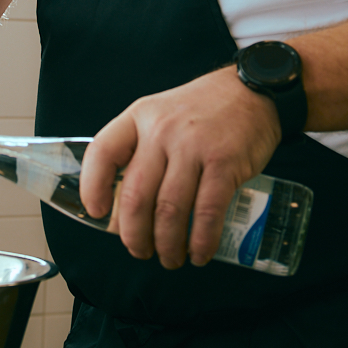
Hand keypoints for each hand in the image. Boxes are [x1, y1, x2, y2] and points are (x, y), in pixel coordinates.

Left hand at [81, 67, 280, 268]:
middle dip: (134, 235)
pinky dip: (201, 240)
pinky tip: (199, 252)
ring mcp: (193, 147)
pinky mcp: (224, 163)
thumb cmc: (204, 109)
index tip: (98, 214)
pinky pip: (206, 212)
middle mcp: (162, 131)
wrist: (253, 90)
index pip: (102, 153)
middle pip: (136, 196)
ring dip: (167, 244)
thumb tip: (126, 207)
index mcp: (140, 117)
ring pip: (169, 210)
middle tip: (140, 251)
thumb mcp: (162, 114)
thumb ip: (142, 149)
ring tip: (171, 257)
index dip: (93, 188)